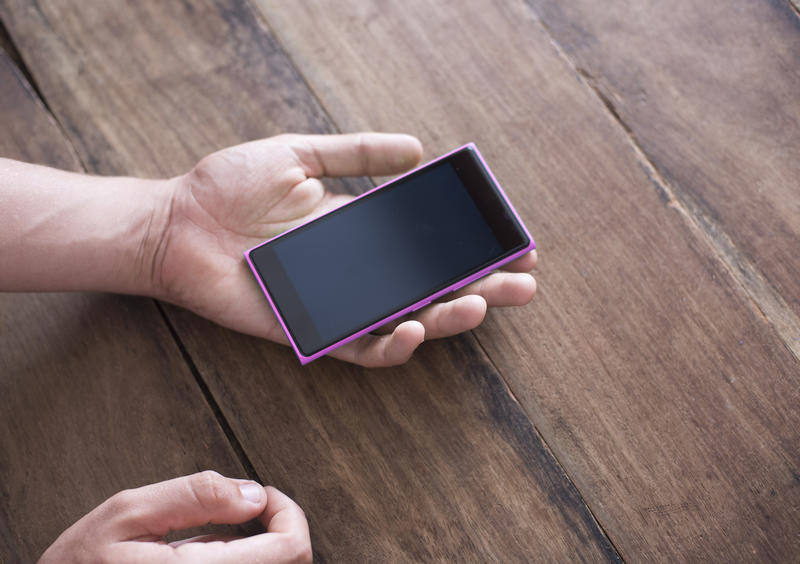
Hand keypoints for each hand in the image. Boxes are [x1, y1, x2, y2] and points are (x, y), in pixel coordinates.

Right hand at [40, 471, 310, 563]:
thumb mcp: (126, 515)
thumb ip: (196, 496)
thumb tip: (252, 493)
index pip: (291, 549)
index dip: (287, 511)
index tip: (261, 494)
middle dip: (276, 526)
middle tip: (242, 507)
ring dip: (260, 547)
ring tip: (215, 533)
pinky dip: (243, 563)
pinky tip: (209, 555)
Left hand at [153, 133, 536, 365]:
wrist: (177, 222)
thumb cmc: (229, 187)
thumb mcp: (299, 154)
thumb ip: (356, 152)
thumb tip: (418, 151)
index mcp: (361, 229)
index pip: (430, 243)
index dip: (472, 245)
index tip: (513, 240)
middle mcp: (358, 271)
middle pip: (432, 285)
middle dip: (482, 286)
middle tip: (524, 284)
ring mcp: (339, 303)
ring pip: (408, 320)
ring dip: (448, 318)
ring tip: (481, 304)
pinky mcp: (312, 331)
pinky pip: (361, 347)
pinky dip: (392, 344)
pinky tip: (414, 326)